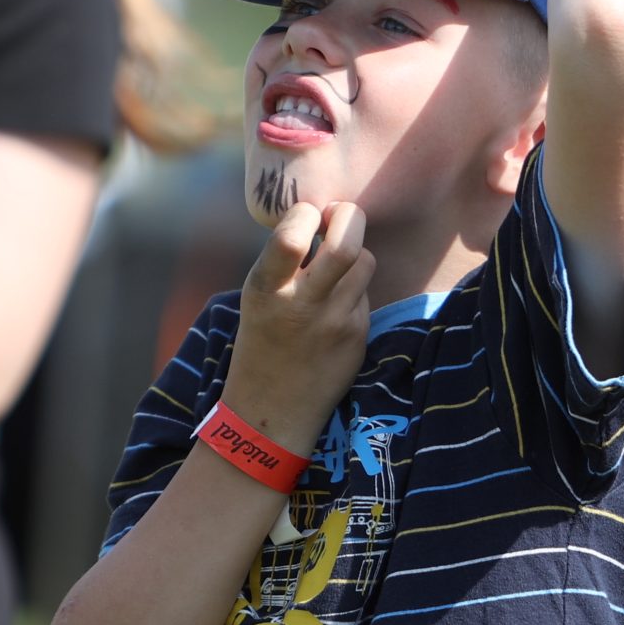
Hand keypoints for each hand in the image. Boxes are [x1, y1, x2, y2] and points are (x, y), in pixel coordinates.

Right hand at [220, 201, 375, 453]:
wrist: (271, 411)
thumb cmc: (262, 342)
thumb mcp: (258, 298)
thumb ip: (286, 262)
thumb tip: (320, 217)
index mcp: (266, 290)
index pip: (290, 237)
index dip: (306, 213)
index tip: (308, 213)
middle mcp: (302, 305)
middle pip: (346, 245)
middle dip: (349, 217)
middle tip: (341, 215)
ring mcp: (335, 322)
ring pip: (365, 261)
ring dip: (355, 252)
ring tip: (337, 262)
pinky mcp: (357, 336)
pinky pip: (365, 293)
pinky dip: (355, 288)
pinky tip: (337, 303)